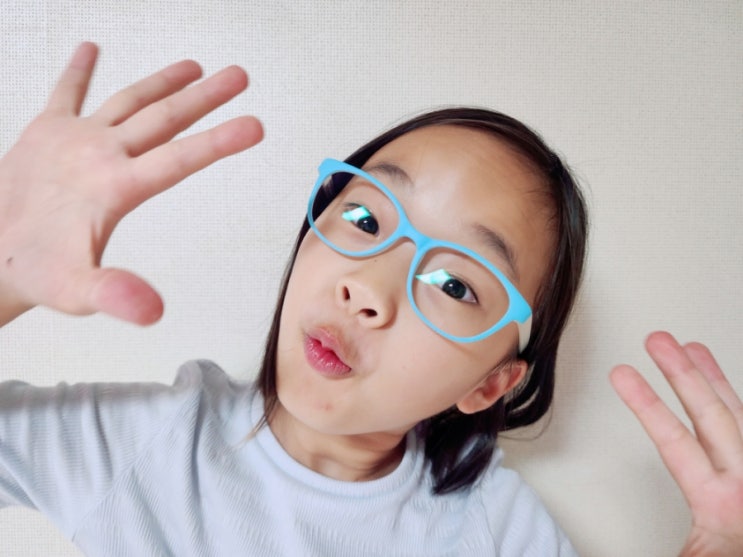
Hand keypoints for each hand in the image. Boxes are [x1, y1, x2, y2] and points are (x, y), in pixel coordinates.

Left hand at [0, 42, 262, 324]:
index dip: (220, 142)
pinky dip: (78, 70)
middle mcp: (99, 153)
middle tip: (238, 77)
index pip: (180, 159)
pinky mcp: (46, 131)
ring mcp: (72, 137)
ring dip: (164, 82)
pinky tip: (90, 49)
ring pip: (129, 101)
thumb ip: (114, 293)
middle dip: (206, 97)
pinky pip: (65, 93)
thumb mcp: (77, 292)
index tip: (254, 125)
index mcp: (115, 186)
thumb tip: (153, 309)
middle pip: (163, 118)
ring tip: (195, 67)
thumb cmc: (35, 272)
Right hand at [611, 331, 742, 556]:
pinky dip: (734, 402)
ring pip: (737, 414)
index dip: (646, 403)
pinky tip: (726, 393)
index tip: (622, 374)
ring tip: (693, 348)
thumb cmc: (728, 556)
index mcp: (721, 505)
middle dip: (682, 372)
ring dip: (713, 378)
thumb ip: (680, 551)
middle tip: (658, 340)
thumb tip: (620, 550)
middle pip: (711, 414)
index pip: (674, 440)